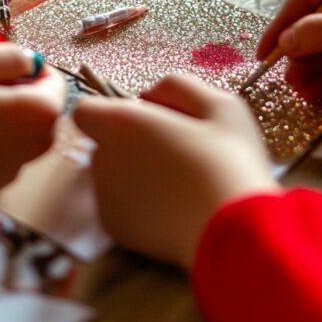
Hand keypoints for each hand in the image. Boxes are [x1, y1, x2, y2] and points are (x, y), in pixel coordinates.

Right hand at [0, 44, 64, 193]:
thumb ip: (11, 56)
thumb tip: (32, 61)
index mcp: (33, 115)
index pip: (58, 85)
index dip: (36, 69)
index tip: (8, 64)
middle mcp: (32, 149)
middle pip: (47, 113)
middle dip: (27, 93)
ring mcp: (13, 171)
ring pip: (29, 134)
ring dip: (14, 115)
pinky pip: (11, 153)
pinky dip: (0, 138)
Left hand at [74, 74, 277, 269]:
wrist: (234, 234)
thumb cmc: (229, 160)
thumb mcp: (217, 104)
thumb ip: (174, 86)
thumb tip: (147, 95)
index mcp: (121, 124)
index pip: (86, 109)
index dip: (113, 111)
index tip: (148, 120)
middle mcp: (102, 159)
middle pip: (104, 143)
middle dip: (130, 143)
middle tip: (176, 152)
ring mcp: (105, 199)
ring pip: (113, 175)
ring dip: (136, 174)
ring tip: (179, 184)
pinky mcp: (115, 231)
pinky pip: (121, 205)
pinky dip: (140, 204)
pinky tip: (174, 209)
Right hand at [257, 0, 321, 107]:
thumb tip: (284, 42)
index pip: (308, 0)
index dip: (283, 21)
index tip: (266, 47)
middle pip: (310, 31)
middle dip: (293, 50)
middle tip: (279, 71)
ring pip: (320, 58)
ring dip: (304, 71)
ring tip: (296, 86)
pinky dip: (319, 87)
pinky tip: (309, 94)